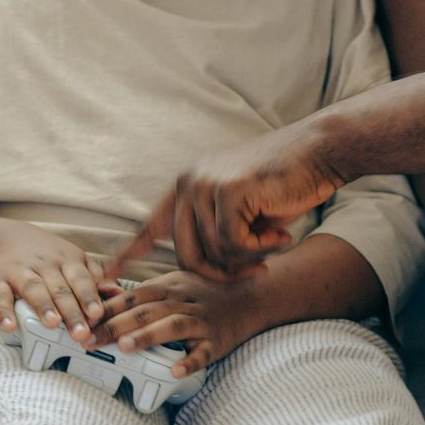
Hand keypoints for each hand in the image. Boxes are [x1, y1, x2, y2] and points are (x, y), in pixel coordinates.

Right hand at [0, 220, 108, 345]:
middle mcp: (44, 265)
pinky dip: (3, 311)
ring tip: (53, 324)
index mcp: (66, 260)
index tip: (97, 314)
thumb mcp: (73, 260)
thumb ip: (95, 278)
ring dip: (43, 306)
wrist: (4, 238)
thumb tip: (118, 294)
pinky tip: (9, 326)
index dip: (89, 297)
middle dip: (71, 311)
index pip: (80, 279)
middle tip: (80, 332)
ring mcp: (20, 271)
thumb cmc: (46, 255)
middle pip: (59, 288)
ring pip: (33, 289)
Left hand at [90, 270, 257, 376]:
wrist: (250, 297)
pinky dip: (189, 361)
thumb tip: (104, 297)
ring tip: (126, 346)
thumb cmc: (204, 293)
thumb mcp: (174, 284)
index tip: (83, 321)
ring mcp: (202, 320)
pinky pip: (203, 352)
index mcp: (169, 285)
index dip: (107, 308)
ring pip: (173, 325)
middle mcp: (184, 300)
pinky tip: (175, 370)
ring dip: (148, 335)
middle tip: (91, 339)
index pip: (133, 295)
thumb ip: (143, 293)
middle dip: (116, 325)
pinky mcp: (217, 341)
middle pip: (147, 310)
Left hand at [110, 125, 344, 283]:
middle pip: (185, 255)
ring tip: (274, 241)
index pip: (151, 225)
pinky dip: (261, 249)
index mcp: (187, 186)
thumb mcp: (243, 210)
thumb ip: (218, 231)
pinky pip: (234, 245)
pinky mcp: (227, 190)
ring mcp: (205, 184)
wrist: (319, 151)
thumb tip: (206, 268)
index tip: (105, 274)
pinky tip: (280, 233)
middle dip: (219, 274)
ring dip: (248, 259)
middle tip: (255, 272)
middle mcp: (188, 183)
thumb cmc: (286, 182)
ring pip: (213, 253)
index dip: (128, 253)